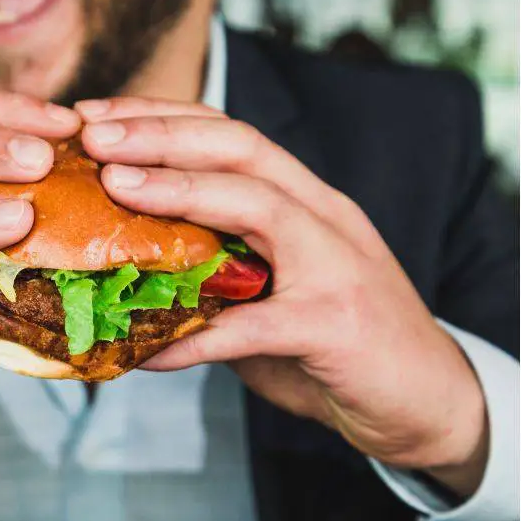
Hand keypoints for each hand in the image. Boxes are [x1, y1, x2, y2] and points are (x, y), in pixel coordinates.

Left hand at [76, 97, 487, 496]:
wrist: (428, 404)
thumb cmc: (339, 345)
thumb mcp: (274, 292)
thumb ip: (217, 273)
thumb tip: (126, 269)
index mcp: (306, 200)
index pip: (230, 133)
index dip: (162, 116)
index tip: (95, 117)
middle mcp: (324, 217)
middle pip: (242, 147)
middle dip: (162, 132)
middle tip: (92, 135)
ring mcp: (337, 265)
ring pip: (258, 204)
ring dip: (180, 189)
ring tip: (116, 187)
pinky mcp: (336, 325)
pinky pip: (252, 326)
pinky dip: (195, 336)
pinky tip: (145, 350)